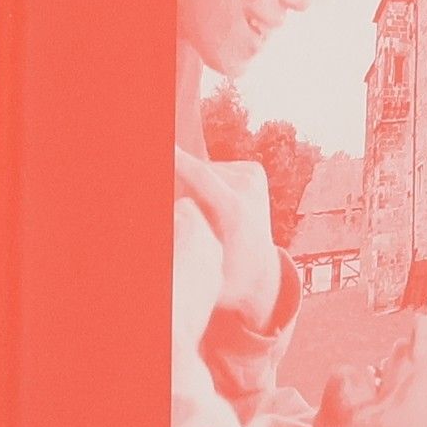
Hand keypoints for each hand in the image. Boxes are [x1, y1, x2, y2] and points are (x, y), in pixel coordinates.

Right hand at [172, 148, 284, 328]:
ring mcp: (253, 177)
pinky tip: (216, 207)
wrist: (260, 272)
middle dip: (179, 189)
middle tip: (186, 218)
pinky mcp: (253, 170)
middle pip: (195, 174)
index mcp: (236, 212)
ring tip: (205, 218)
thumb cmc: (224, 276)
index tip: (166, 150)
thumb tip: (173, 216)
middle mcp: (249, 188)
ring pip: (203, 171)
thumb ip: (184, 240)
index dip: (179, 161)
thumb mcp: (201, 266)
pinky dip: (207, 184)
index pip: (202, 177)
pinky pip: (214, 170)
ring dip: (193, 188)